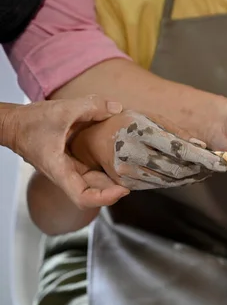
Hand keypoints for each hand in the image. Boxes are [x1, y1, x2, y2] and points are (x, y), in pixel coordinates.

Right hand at [2, 95, 129, 208]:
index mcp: (59, 170)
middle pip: (93, 192)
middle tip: (136, 179)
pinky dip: (105, 169)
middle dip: (114, 190)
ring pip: (93, 183)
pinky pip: (90, 171)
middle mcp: (65, 175)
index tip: (123, 190)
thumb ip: (91, 106)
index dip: (104, 198)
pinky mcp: (70, 163)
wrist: (12, 124)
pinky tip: (118, 160)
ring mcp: (68, 170)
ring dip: (111, 181)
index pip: (83, 197)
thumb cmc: (30, 122)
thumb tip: (117, 108)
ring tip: (132, 172)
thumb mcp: (62, 110)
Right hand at [70, 109, 225, 189]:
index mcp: (139, 131)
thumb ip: (176, 131)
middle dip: (197, 170)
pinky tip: (184, 177)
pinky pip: (156, 186)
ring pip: (168, 181)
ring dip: (188, 178)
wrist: (92, 139)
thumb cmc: (126, 124)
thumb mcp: (150, 118)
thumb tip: (201, 145)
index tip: (218, 162)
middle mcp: (131, 152)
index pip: (178, 148)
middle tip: (213, 168)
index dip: (201, 158)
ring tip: (202, 172)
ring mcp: (126, 171)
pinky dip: (173, 182)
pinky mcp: (125, 183)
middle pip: (175, 168)